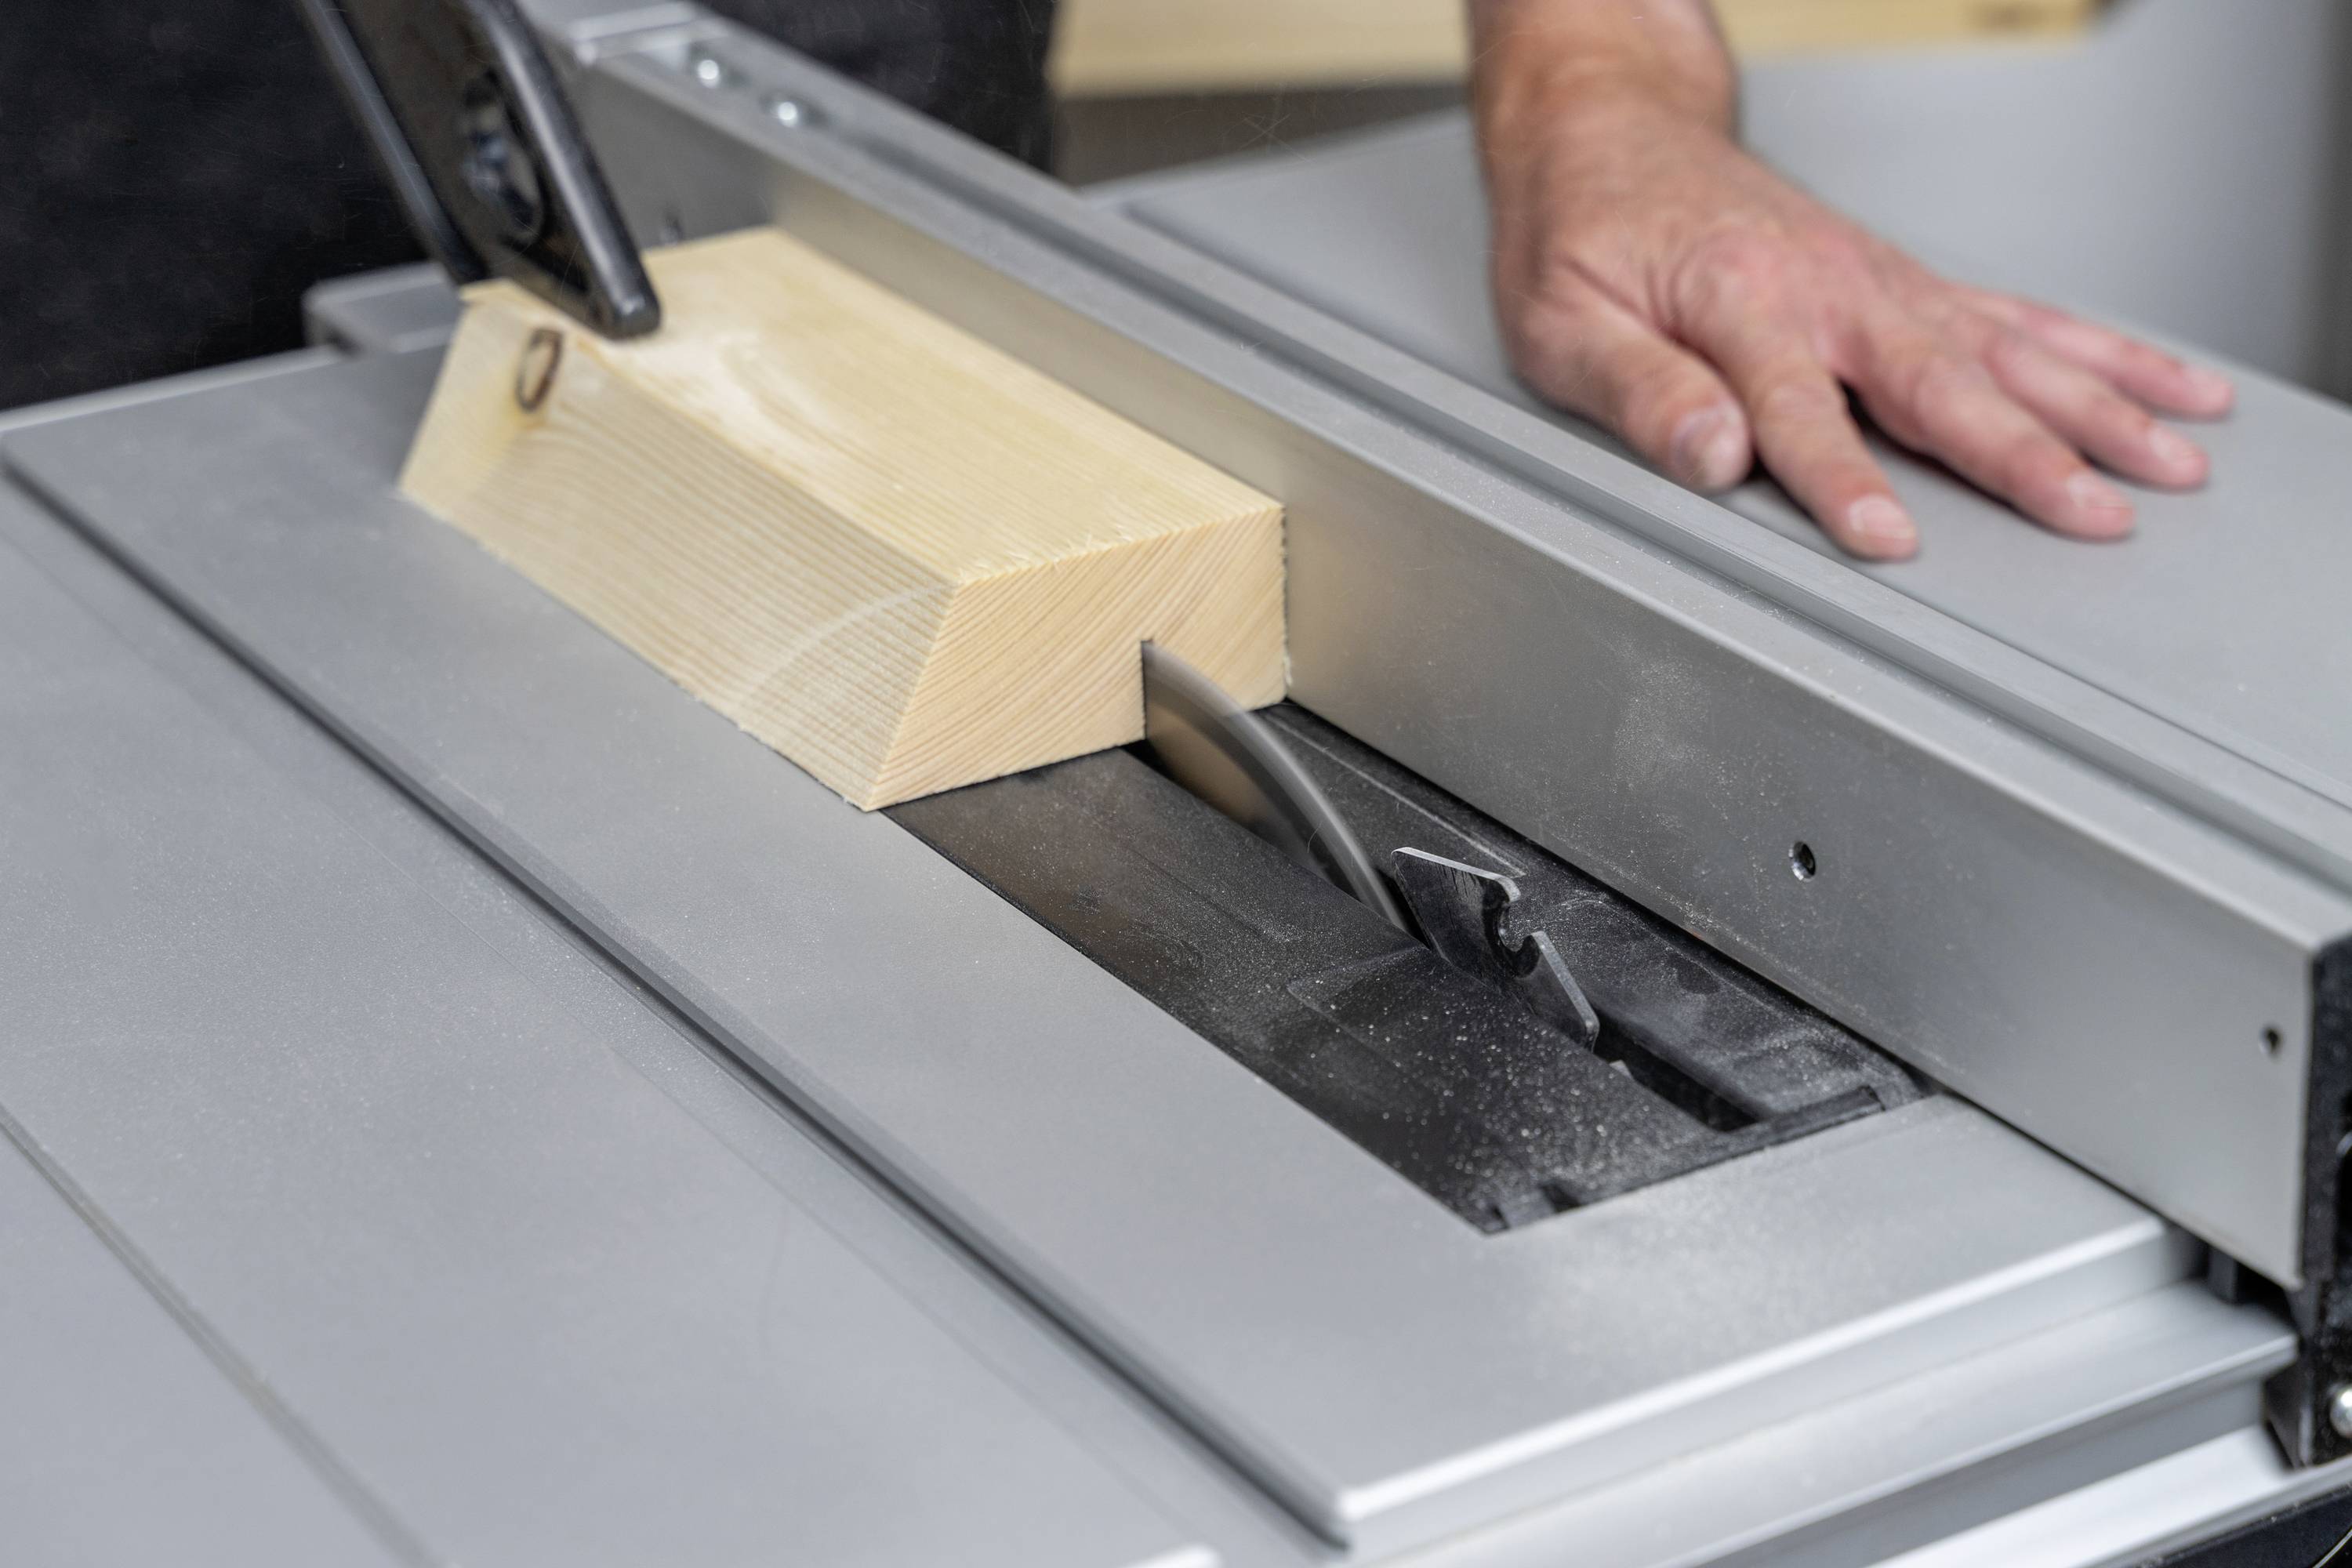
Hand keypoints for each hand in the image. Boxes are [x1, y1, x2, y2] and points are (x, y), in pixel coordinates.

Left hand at [1469, 2, 2232, 558]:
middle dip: (2027, 452)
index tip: (1887, 539)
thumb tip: (1708, 455)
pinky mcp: (1905, 286)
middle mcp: (1827, 286)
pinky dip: (2098, 355)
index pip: (1795, 406)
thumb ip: (1640, 393)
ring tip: (2171, 462)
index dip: (1841, 479)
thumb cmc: (1579, 232)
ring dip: (2096, 407)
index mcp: (1734, 298)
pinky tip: (2164, 390)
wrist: (1612, 133)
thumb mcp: (1563, 324)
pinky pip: (2018, 320)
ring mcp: (1879, 283)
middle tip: (2096, 513)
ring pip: (2005, 349)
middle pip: (1939, 381)